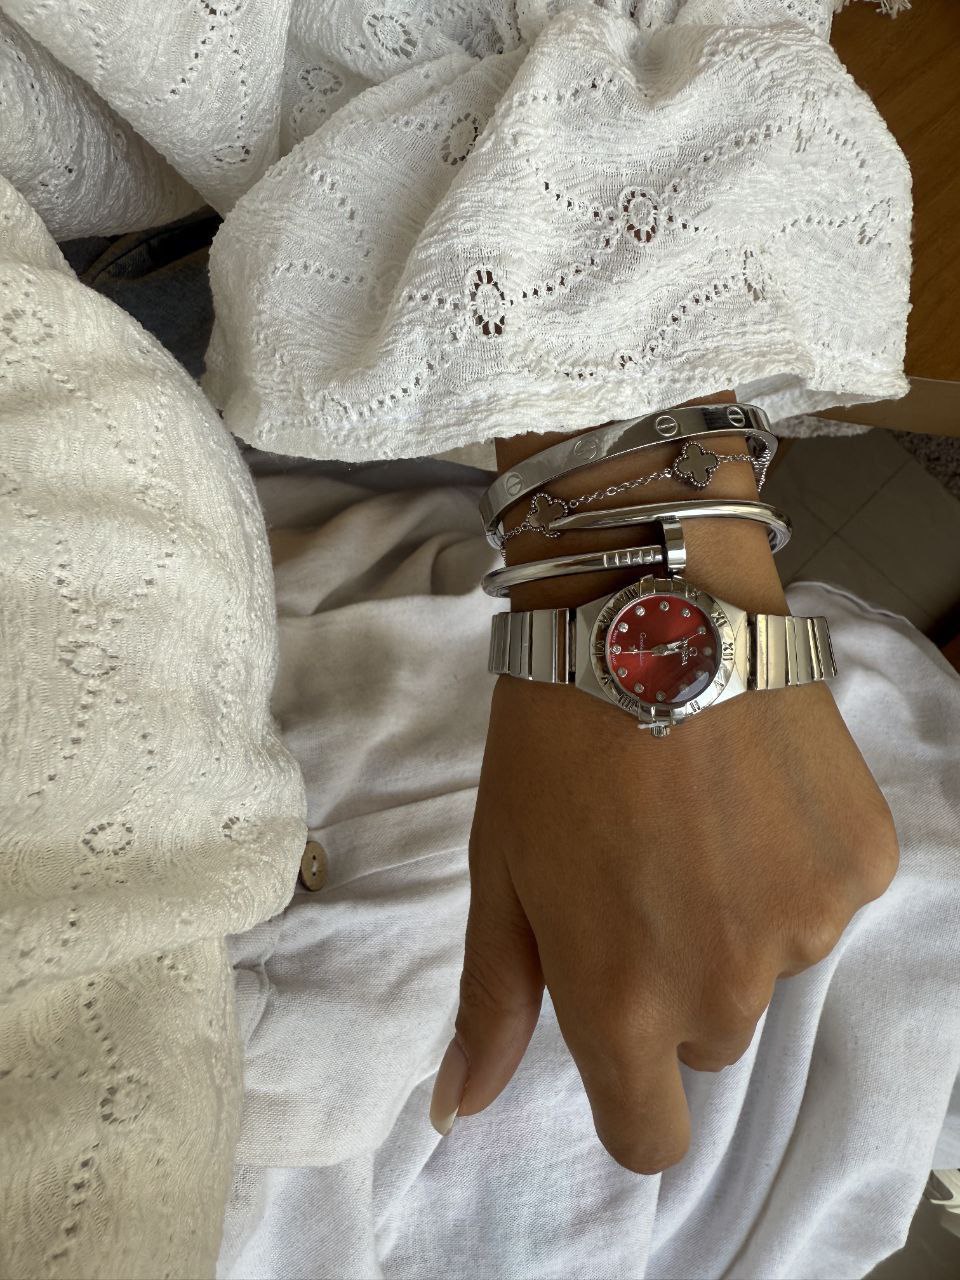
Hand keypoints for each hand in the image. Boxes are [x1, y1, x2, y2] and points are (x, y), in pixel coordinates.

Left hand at [429, 394, 898, 1170]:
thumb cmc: (550, 743)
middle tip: (642, 871)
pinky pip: (825, 897)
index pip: (649, 1136)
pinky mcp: (864, 860)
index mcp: (623, 1002)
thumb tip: (457, 1110)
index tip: (618, 1032)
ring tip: (699, 814)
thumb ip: (493, 1001)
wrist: (650, 611)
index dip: (632, 1100)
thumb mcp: (502, 870)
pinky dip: (794, 861)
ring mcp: (808, 923)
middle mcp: (726, 985)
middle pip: (707, 1035)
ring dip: (740, 916)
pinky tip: (753, 788)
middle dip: (674, 978)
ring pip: (771, 963)